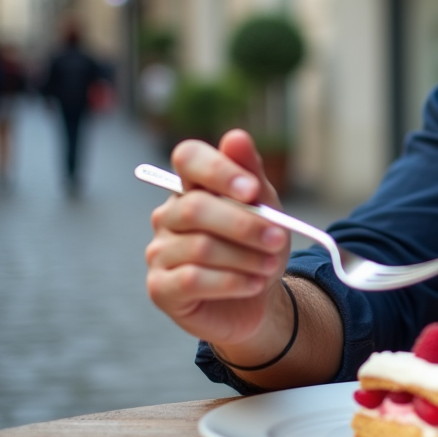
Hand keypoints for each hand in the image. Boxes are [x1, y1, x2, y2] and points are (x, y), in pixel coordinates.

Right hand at [145, 130, 291, 356]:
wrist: (258, 299)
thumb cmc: (258, 246)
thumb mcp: (265, 207)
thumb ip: (251, 173)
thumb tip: (236, 137)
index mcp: (192, 186)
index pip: (188, 157)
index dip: (218, 169)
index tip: (252, 191)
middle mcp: (168, 215)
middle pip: (196, 207)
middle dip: (245, 224)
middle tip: (278, 238)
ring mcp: (159, 251)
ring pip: (200, 247)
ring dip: (245, 256)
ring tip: (271, 265)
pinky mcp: (160, 288)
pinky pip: (192, 279)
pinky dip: (232, 282)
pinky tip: (253, 284)